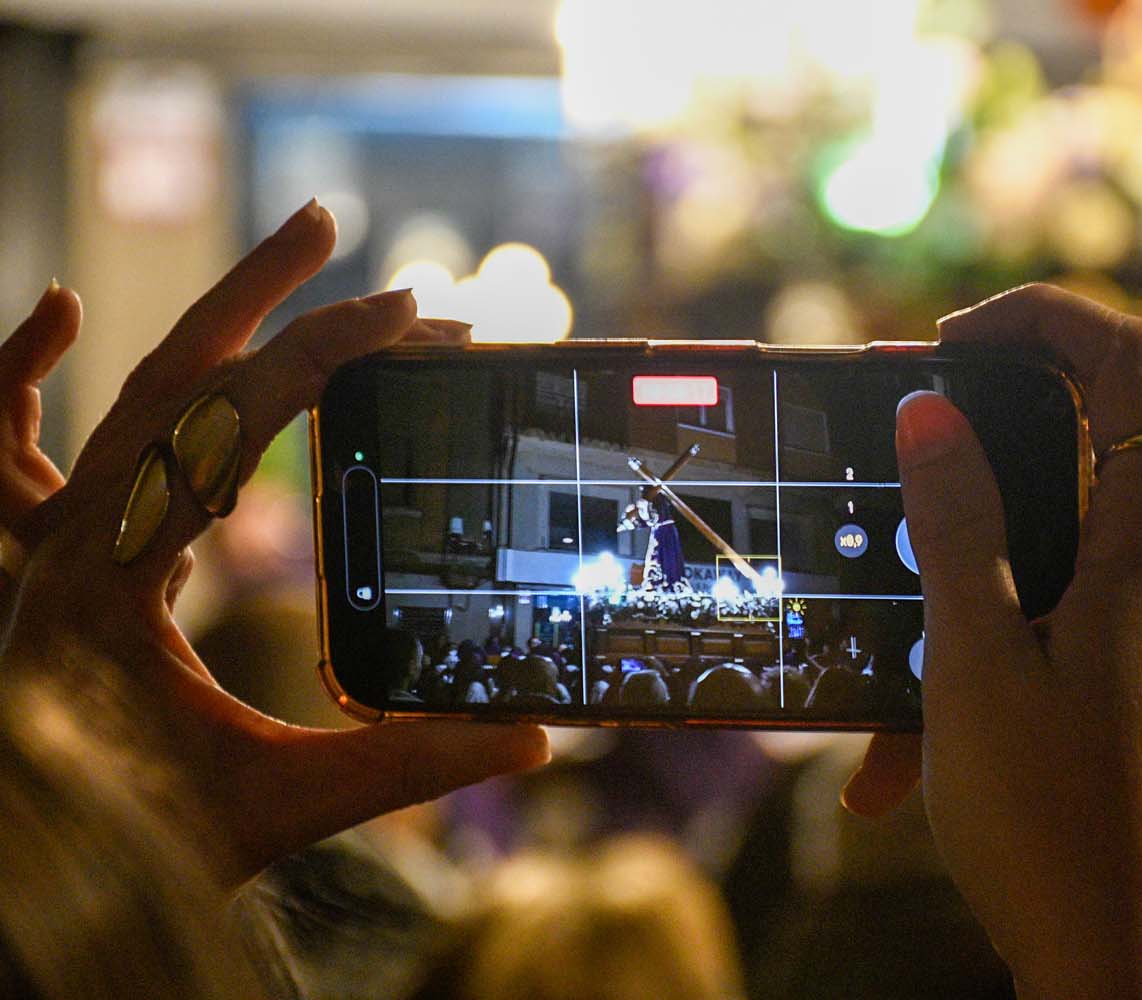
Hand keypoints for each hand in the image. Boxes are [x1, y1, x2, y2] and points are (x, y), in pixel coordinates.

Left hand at [0, 201, 549, 880]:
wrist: (24, 892)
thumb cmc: (132, 848)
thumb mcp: (276, 807)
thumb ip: (408, 763)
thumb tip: (538, 737)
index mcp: (112, 579)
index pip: (225, 424)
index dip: (324, 357)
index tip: (410, 316)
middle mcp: (79, 542)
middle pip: (167, 372)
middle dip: (255, 293)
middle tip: (325, 220)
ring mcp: (74, 544)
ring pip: (139, 398)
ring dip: (219, 325)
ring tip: (294, 262)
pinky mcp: (89, 559)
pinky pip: (118, 444)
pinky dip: (138, 385)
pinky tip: (135, 338)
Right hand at [845, 284, 1141, 998]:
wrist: (1138, 980)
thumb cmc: (1055, 825)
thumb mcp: (975, 660)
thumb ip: (956, 522)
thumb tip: (932, 411)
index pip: (1130, 360)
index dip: (1041, 319)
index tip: (949, 343)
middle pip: (1088, 465)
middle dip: (973, 490)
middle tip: (889, 510)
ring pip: (1069, 574)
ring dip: (971, 615)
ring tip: (883, 720)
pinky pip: (1085, 643)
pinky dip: (1006, 668)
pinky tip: (920, 759)